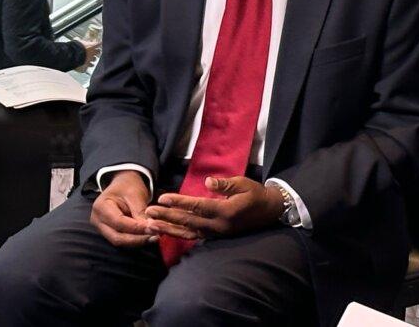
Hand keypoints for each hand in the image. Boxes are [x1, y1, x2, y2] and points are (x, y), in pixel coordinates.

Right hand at [77, 39, 100, 70]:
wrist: (73, 55)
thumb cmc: (76, 47)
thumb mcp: (77, 41)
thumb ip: (78, 40)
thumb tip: (77, 38)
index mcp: (91, 46)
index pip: (98, 44)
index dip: (99, 44)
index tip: (99, 43)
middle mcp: (92, 53)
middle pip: (98, 52)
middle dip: (97, 52)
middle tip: (96, 51)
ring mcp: (90, 59)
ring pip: (95, 59)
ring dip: (93, 58)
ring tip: (92, 58)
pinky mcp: (87, 64)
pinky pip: (91, 65)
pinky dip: (90, 65)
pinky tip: (89, 64)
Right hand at [90, 171, 154, 247]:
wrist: (123, 184)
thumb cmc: (128, 186)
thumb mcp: (135, 194)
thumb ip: (141, 212)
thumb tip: (151, 228)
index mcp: (101, 207)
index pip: (119, 222)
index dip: (136, 228)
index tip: (153, 228)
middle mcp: (98, 220)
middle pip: (117, 237)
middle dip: (137, 239)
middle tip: (155, 236)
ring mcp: (102, 228)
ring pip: (120, 241)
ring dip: (138, 241)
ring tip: (154, 236)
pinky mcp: (110, 232)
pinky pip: (123, 239)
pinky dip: (136, 239)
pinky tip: (148, 236)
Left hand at [144, 177, 284, 240]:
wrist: (270, 211)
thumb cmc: (256, 194)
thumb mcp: (243, 183)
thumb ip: (224, 184)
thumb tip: (207, 182)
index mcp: (225, 211)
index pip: (197, 207)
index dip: (179, 203)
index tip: (163, 199)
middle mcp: (218, 225)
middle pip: (188, 222)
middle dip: (167, 217)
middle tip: (148, 212)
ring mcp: (217, 233)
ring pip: (188, 233)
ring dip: (168, 229)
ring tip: (151, 225)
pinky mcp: (216, 236)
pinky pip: (194, 236)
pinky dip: (179, 234)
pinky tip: (166, 231)